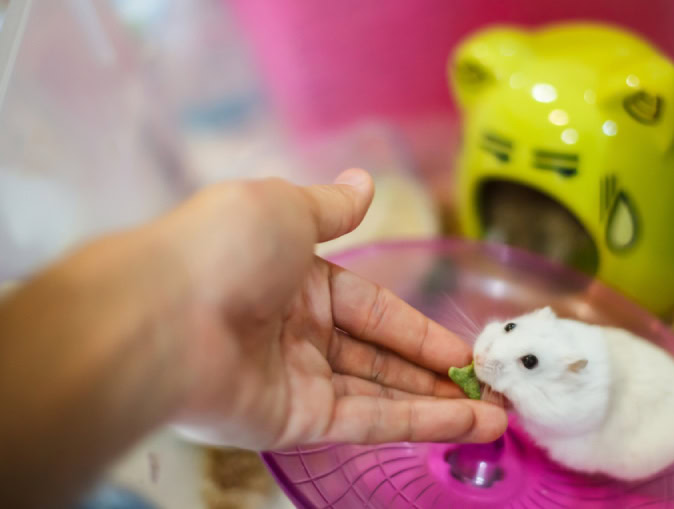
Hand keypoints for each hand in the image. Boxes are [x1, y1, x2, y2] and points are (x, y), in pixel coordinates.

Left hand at [157, 169, 507, 448]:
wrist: (161, 313)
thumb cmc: (224, 248)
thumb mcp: (285, 208)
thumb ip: (331, 208)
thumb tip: (364, 181)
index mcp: (296, 280)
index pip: (372, 307)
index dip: (418, 327)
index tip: (464, 347)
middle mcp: (297, 332)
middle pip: (380, 356)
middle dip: (434, 371)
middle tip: (489, 384)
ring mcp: (294, 380)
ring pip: (379, 393)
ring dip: (437, 404)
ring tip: (495, 414)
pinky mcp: (292, 421)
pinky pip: (363, 420)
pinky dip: (414, 423)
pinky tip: (463, 423)